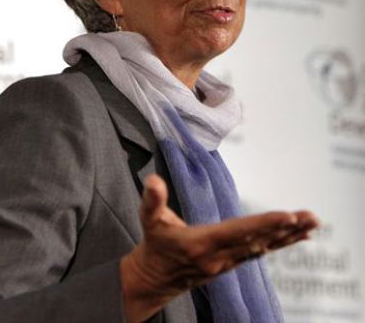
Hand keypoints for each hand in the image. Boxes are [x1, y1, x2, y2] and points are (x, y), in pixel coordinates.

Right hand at [121, 174, 318, 322]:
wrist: (154, 280)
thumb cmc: (154, 245)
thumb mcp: (149, 220)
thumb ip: (152, 200)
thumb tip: (153, 180)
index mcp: (200, 243)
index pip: (237, 232)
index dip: (263, 225)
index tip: (287, 216)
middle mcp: (218, 256)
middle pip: (257, 241)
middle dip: (286, 229)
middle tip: (311, 217)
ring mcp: (227, 262)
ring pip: (263, 247)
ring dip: (289, 236)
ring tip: (312, 222)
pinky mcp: (231, 263)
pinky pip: (260, 251)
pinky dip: (280, 243)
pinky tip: (296, 235)